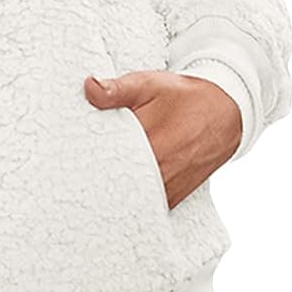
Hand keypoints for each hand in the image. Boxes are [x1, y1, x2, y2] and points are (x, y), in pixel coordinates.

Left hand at [83, 69, 241, 208]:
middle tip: (71, 173)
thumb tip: (89, 88)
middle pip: (113, 183)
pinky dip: (128, 201)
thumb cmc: (184, 97)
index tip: (66, 159)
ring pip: (127, 199)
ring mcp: (166, 189)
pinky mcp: (172, 199)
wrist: (225, 113)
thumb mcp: (150, 84)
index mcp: (150, 143)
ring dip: (110, 191)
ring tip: (86, 186)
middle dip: (93, 178)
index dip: (84, 160)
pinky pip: (143, 206)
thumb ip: (118, 89)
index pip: (105, 159)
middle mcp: (159, 171)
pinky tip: (112, 193)